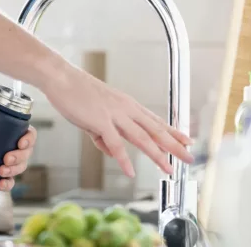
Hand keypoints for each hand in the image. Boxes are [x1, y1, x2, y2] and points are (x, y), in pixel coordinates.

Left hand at [0, 111, 36, 190]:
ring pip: (19, 168)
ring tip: (1, 171)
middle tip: (6, 159)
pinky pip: (8, 182)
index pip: (27, 132)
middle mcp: (7, 146)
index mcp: (5, 130)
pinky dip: (7, 185)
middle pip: (26, 153)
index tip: (20, 143)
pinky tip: (0, 184)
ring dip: (15, 171)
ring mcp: (2, 162)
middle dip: (20, 157)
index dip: (29, 138)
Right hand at [44, 66, 193, 176]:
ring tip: (168, 169)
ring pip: (142, 138)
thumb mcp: (94, 116)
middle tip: (189, 157)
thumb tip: (111, 152)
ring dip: (157, 155)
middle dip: (174, 145)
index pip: (155, 120)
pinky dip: (123, 159)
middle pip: (155, 130)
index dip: (173, 131)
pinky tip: (130, 171)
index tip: (187, 140)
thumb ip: (103, 135)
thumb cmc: (75, 93)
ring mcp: (114, 114)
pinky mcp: (100, 121)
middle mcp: (126, 109)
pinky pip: (115, 144)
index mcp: (127, 105)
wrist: (61, 78)